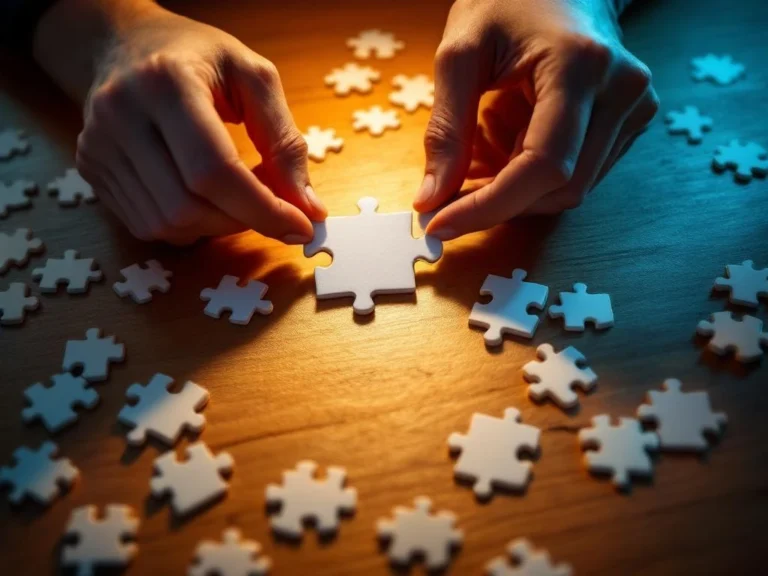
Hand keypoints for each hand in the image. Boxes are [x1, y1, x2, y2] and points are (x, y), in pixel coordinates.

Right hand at [69, 5, 323, 243]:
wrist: (122, 43)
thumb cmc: (198, 57)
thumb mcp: (254, 78)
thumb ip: (285, 141)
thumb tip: (307, 208)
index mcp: (166, 82)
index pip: (214, 170)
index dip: (263, 209)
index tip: (301, 226)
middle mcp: (121, 115)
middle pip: (188, 206)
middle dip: (242, 221)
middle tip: (272, 208)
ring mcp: (98, 145)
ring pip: (167, 224)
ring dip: (217, 227)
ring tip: (238, 197)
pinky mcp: (90, 168)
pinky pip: (147, 225)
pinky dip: (189, 226)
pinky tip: (205, 198)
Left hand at [414, 0, 658, 239]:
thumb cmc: (508, 2)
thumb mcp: (461, 53)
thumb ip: (446, 129)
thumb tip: (432, 199)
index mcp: (581, 66)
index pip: (542, 165)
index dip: (490, 206)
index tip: (440, 223)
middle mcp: (622, 91)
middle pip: (560, 188)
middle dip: (499, 202)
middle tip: (451, 192)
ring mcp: (635, 108)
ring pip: (570, 190)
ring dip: (516, 189)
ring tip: (484, 144)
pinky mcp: (632, 122)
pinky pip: (579, 175)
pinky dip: (533, 176)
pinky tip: (511, 138)